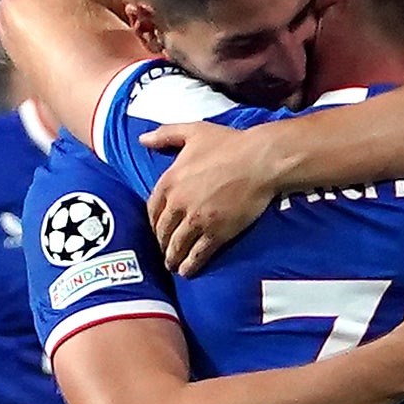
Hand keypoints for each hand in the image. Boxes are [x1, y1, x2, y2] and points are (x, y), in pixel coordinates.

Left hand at [139, 119, 291, 273]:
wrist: (262, 159)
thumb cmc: (230, 143)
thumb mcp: (194, 132)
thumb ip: (166, 135)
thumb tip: (142, 139)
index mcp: (169, 181)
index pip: (152, 210)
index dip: (154, 222)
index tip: (157, 229)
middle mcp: (178, 203)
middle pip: (162, 231)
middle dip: (162, 243)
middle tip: (163, 251)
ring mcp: (197, 220)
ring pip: (177, 245)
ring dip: (172, 258)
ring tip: (173, 265)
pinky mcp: (217, 232)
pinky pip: (198, 253)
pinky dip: (190, 264)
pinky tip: (187, 271)